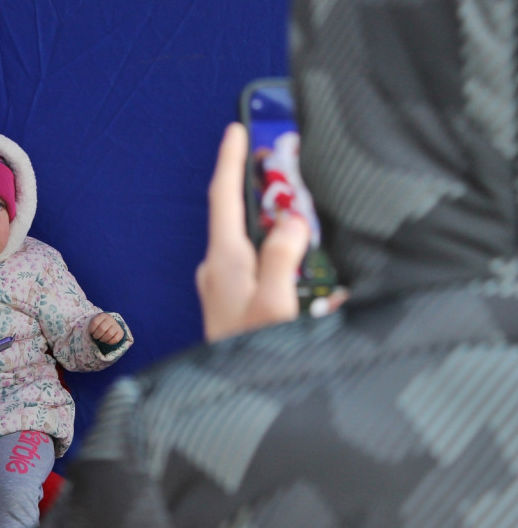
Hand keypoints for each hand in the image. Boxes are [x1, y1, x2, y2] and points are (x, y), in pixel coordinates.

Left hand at [89, 313, 123, 344]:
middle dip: (97, 335)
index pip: (95, 322)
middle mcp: (110, 319)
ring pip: (109, 333)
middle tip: (96, 337)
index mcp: (102, 315)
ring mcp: (116, 325)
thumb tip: (87, 333)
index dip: (91, 330)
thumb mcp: (94, 324)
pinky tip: (107, 341)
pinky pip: (116, 339)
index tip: (91, 332)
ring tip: (101, 339)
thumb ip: (91, 326)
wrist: (109, 327)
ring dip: (103, 339)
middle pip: (102, 328)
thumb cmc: (98, 327)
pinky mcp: (121, 332)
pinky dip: (110, 342)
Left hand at [195, 122, 309, 341]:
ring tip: (308, 217)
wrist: (234, 399)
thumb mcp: (274, 302)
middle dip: (263, 191)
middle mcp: (218, 269)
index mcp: (224, 259)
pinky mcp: (235, 305)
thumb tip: (293, 220)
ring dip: (277, 227)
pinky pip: (260, 269)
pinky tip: (309, 270)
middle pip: (240, 216)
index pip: (223, 197)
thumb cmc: (250, 351)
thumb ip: (283, 255)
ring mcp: (224, 288)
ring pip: (254, 242)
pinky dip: (281, 258)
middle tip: (286, 166)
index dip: (231, 160)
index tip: (236, 128)